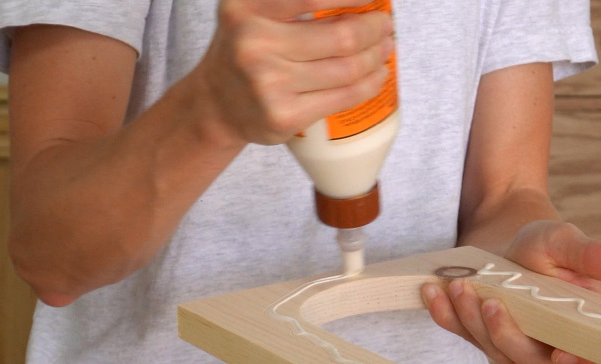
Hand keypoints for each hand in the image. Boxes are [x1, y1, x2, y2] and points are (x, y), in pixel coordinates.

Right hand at [193, 0, 393, 145]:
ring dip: (377, 57)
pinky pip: (342, 98)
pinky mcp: (284, 116)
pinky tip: (376, 75)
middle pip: (340, 36)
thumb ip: (289, 2)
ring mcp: (269, 84)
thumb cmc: (243, 52)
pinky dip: (368, 85)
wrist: (214, 105)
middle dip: (373, 29)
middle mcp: (254, 44)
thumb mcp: (252, 13)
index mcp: (246, 9)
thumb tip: (355, 3)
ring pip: (347, 69)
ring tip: (385, 49)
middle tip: (385, 26)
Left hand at [422, 221, 600, 363]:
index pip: (585, 356)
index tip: (560, 350)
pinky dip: (443, 314)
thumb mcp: (566, 242)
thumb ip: (595, 256)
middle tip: (489, 301)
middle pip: (527, 359)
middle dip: (504, 334)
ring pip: (489, 349)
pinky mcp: (475, 332)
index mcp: (575, 324)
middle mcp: (542, 340)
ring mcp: (506, 340)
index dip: (575, 360)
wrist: (501, 230)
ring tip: (460, 284)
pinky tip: (434, 290)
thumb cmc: (540, 240)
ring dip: (470, 320)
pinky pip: (458, 332)